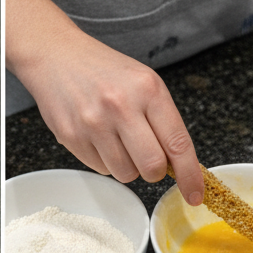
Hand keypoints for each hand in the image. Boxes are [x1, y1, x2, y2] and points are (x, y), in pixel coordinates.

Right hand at [6, 0, 202, 200]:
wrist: (57, 56)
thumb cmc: (105, 72)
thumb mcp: (143, 83)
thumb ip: (162, 120)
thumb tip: (177, 165)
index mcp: (148, 89)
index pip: (177, 143)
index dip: (189, 175)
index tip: (195, 195)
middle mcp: (121, 106)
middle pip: (152, 168)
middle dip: (153, 171)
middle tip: (146, 156)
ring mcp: (94, 124)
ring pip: (125, 174)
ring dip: (126, 166)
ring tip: (116, 138)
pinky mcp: (72, 138)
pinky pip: (101, 169)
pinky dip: (104, 160)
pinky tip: (97, 136)